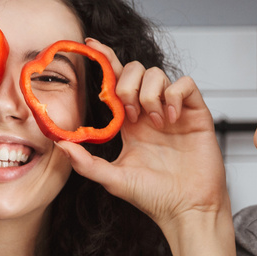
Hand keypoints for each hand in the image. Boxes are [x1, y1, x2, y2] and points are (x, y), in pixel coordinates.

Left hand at [55, 40, 228, 229]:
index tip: (90, 45)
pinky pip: (185, 84)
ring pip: (158, 74)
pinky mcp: (196, 113)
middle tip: (130, 115)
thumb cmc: (155, 198)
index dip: (105, 60)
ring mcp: (173, 111)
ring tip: (154, 123)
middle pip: (135, 70)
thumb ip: (86, 163)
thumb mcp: (113, 179)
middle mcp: (150, 112)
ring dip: (150, 94)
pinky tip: (170, 116)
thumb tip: (60, 144)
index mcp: (130, 124)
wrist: (188, 210)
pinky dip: (174, 94)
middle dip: (127, 85)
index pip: (116, 81)